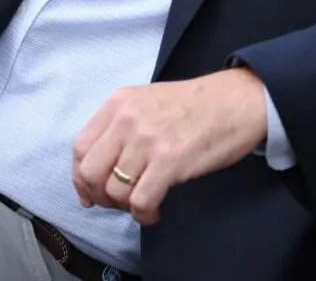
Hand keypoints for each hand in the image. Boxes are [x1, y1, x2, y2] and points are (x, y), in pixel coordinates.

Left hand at [73, 68, 267, 224]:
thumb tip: (101, 165)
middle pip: (90, 172)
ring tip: (143, 203)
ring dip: (125, 207)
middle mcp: (128, 119)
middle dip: (100, 196)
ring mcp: (148, 140)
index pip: (80, 148)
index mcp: (119, 102)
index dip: (80, 178)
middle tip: (118, 202)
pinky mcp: (169, 161)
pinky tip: (155, 210)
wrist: (236, 101)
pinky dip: (144, 214)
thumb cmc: (195, 104)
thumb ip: (122, 125)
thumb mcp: (148, 101)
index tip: (90, 193)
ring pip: (114, 191)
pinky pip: (140, 201)